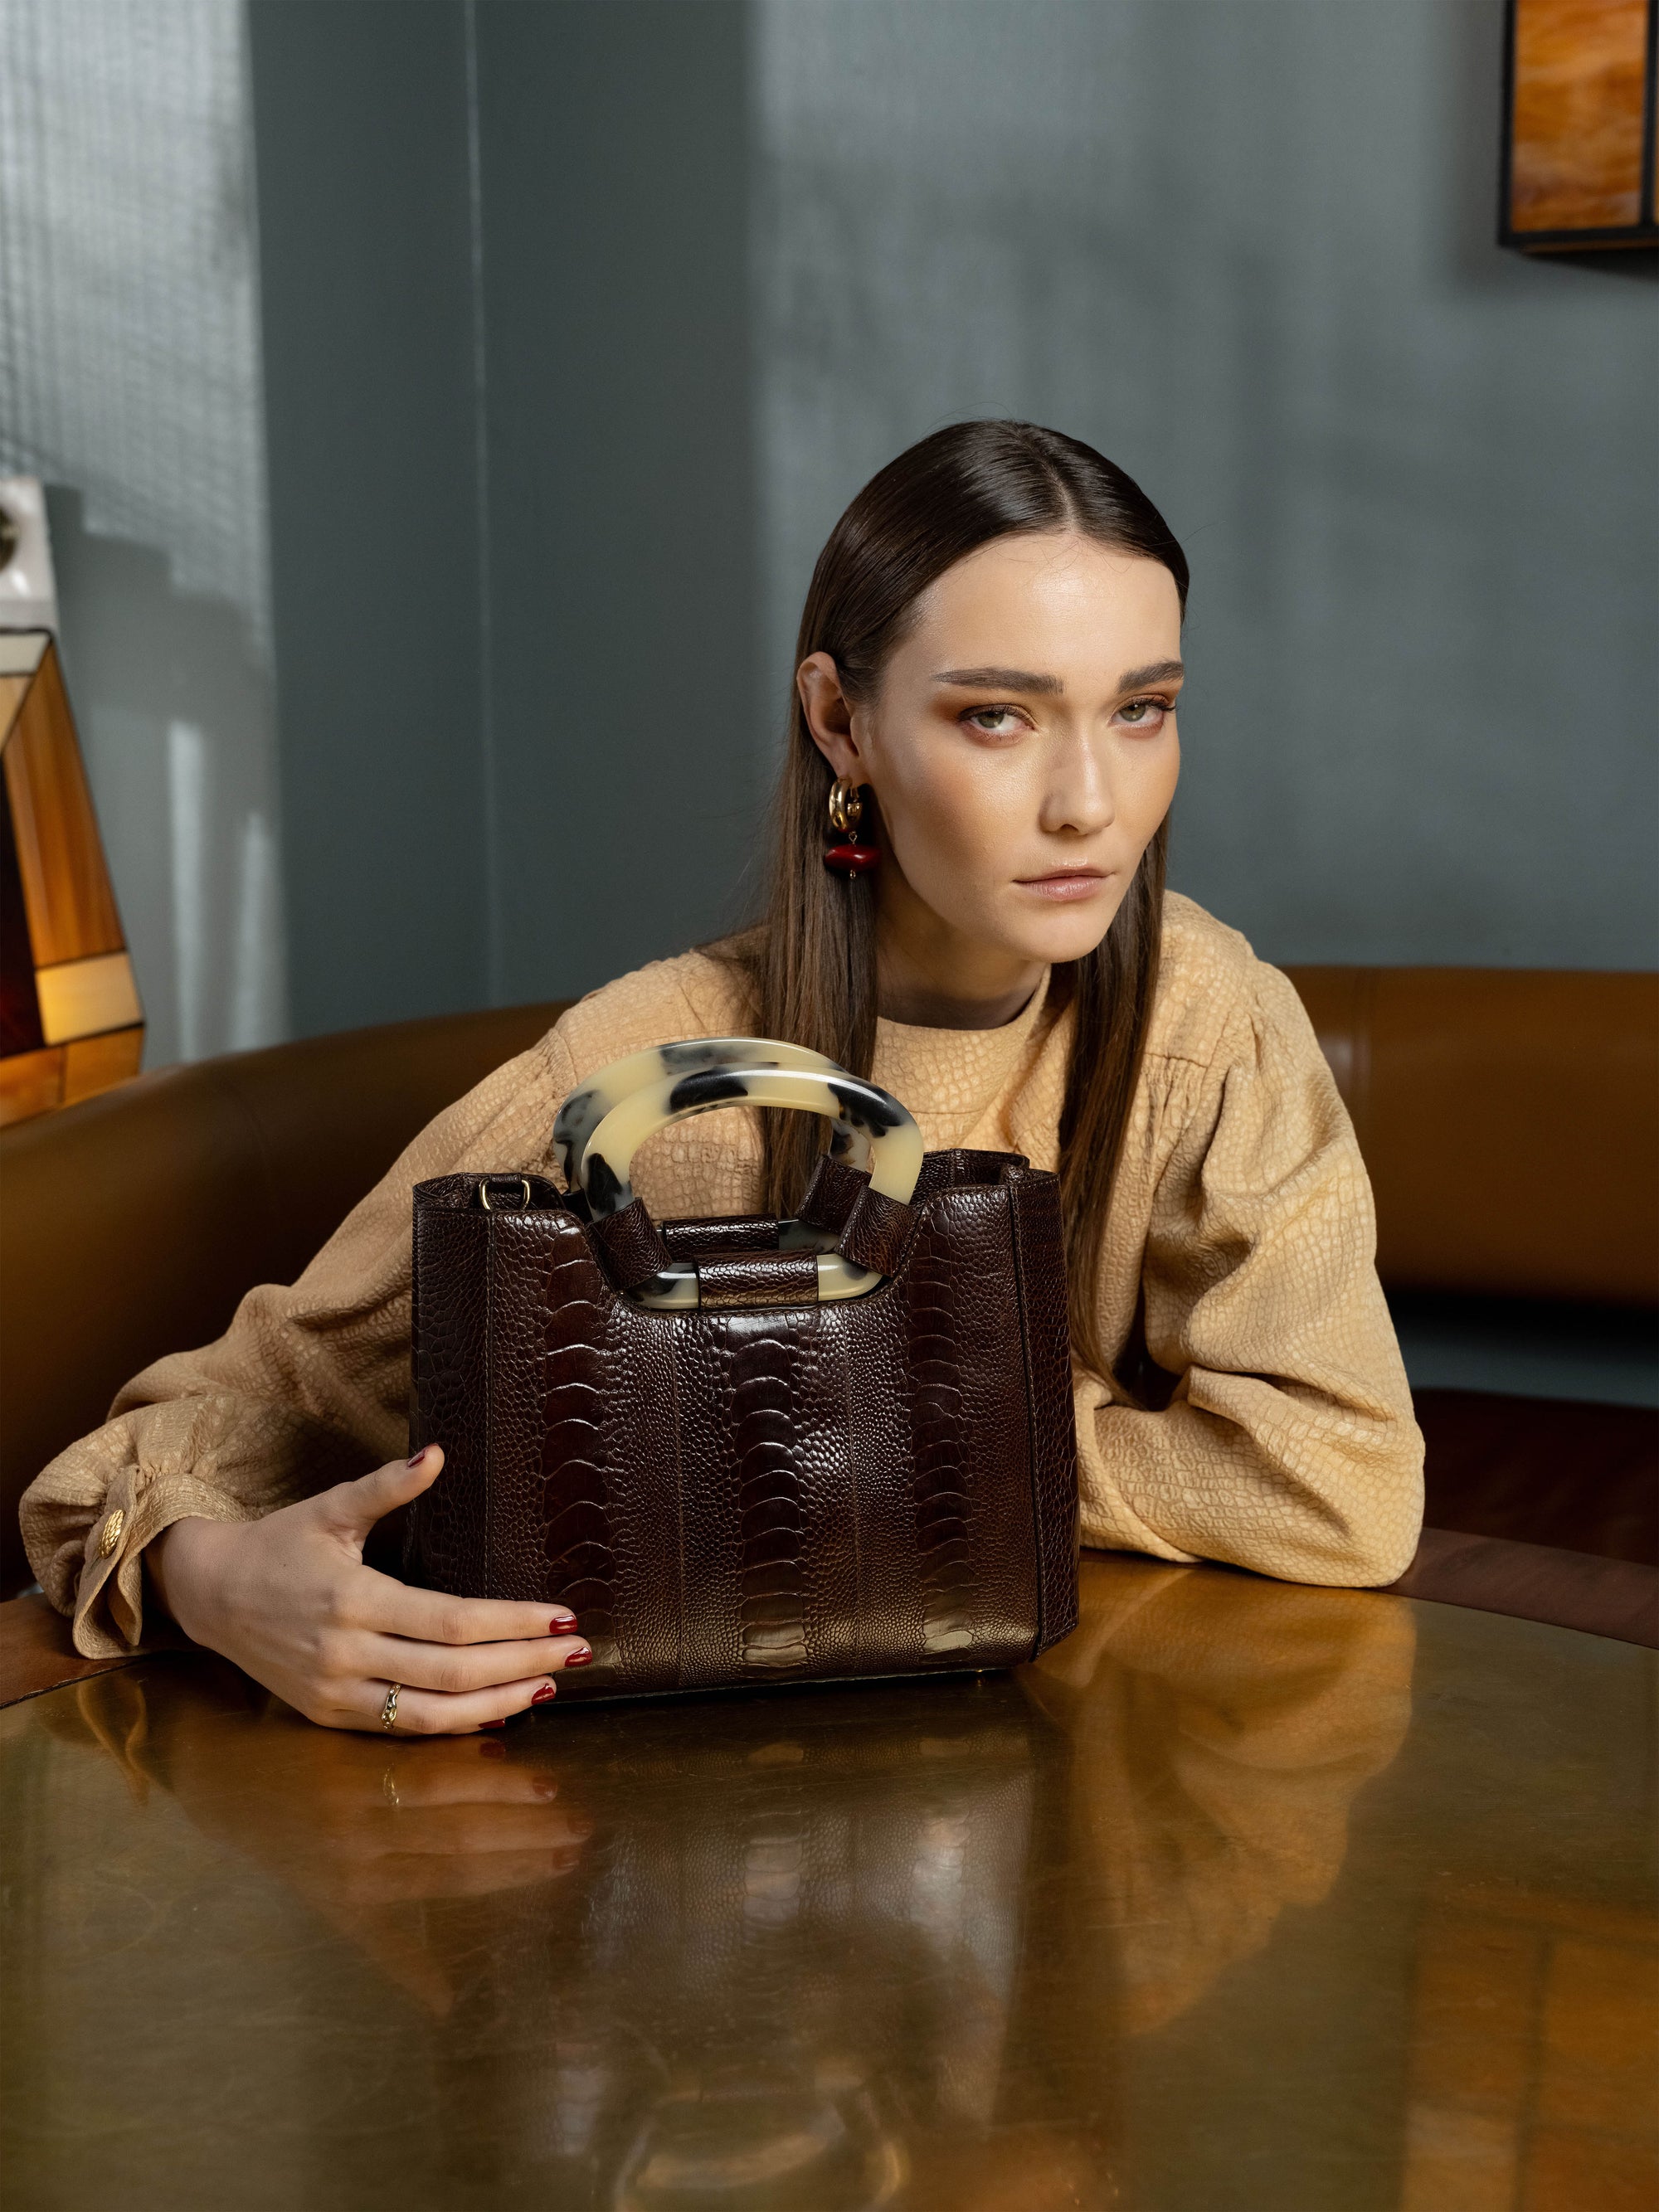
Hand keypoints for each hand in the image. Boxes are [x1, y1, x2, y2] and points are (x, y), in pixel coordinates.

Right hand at [146, 1446, 589, 1733]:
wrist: (210, 1595)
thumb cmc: (279, 1545)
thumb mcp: (330, 1509)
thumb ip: (386, 1487)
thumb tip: (437, 1453)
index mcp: (352, 1599)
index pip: (451, 1622)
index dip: (511, 1624)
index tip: (561, 1617)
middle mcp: (345, 1654)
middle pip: (452, 1673)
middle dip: (523, 1665)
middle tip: (577, 1653)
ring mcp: (336, 1694)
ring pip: (431, 1715)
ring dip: (499, 1707)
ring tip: (550, 1688)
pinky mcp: (329, 1717)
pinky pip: (402, 1730)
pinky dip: (455, 1726)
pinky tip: (498, 1713)